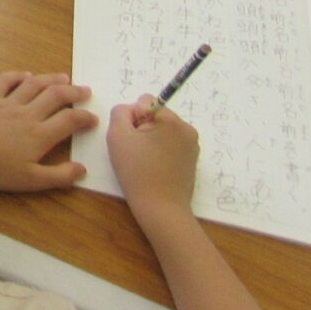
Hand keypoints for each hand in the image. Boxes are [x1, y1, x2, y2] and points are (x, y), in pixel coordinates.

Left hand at [0, 71, 97, 191]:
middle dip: (74, 92)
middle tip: (86, 90)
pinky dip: (19, 75)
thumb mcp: (31, 180)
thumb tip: (82, 169)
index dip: (85, 118)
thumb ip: (59, 176)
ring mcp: (8, 102)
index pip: (70, 121)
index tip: (94, 118)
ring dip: (51, 79)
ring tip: (64, 77)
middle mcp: (28, 113)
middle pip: (56, 96)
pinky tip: (27, 75)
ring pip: (35, 84)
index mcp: (40, 134)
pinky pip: (7, 80)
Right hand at [107, 98, 199, 217]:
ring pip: (163, 129)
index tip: (131, 139)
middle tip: (136, 152)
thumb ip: (120, 112)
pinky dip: (161, 150)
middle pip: (156, 115)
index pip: (144, 101)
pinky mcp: (193, 159)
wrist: (161, 208)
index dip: (132, 118)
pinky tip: (155, 167)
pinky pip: (172, 144)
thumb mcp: (117, 136)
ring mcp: (192, 145)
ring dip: (152, 139)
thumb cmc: (137, 171)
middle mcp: (187, 128)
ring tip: (145, 161)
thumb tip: (131, 110)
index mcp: (171, 120)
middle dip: (143, 127)